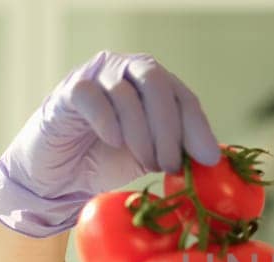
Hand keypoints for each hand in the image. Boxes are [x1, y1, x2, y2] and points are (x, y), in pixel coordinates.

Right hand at [0, 50, 221, 237]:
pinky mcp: (69, 90)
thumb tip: (214, 156)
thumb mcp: (151, 157)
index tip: (208, 158)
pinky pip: (93, 97)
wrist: (59, 179)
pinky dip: (109, 121)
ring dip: (142, 134)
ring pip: (126, 93)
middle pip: (156, 83)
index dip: (197, 127)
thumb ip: (178, 149)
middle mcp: (126, 70)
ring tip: (146, 163)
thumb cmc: (107, 162)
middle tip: (170, 164)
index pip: (182, 96)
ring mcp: (96, 76)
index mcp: (152, 84)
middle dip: (169, 128)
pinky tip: (114, 142)